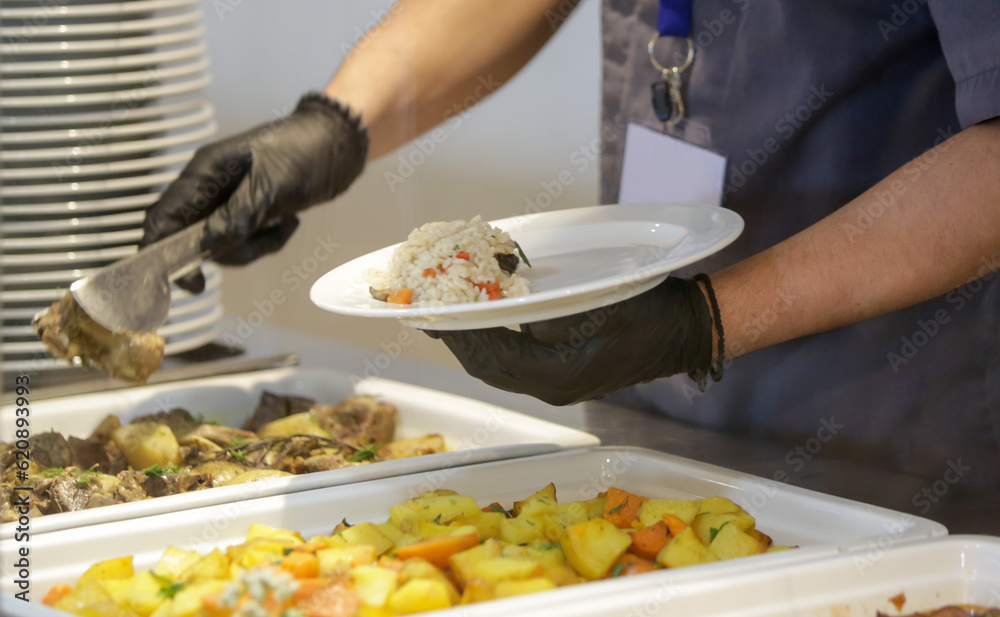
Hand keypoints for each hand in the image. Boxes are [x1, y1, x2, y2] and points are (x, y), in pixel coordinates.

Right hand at [140, 92, 368, 292]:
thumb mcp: (272, 185)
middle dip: (225, 250)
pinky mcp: (248, 212)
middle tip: (255, 248)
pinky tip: (290, 223)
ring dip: (254, 246)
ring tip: (285, 225)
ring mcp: (227, 201)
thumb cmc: (305, 152)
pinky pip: (245, 240)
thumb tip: (207, 246)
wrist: (338, 144)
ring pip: (222, 244)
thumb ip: (238, 215)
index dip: (160, 250)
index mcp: (204, 172)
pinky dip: (268, 240)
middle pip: (192, 237)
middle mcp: (208, 187)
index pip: (163, 215)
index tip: (187, 282)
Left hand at [426, 276, 718, 404]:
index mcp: (556, 376)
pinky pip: (517, 366)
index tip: (432, 311)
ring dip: (474, 345)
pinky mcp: (566, 376)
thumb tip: (508, 314)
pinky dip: (496, 346)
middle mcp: (552, 388)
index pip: (490, 357)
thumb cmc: (648, 313)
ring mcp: (559, 386)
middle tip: (429, 315)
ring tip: (449, 320)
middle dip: (457, 342)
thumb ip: (549, 316)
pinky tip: (488, 325)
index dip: (457, 334)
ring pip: (499, 369)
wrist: (686, 332)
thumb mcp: (599, 305)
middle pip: (488, 369)